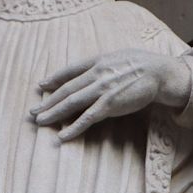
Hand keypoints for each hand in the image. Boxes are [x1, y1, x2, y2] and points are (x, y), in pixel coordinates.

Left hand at [31, 49, 191, 140]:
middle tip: (32, 111)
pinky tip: (62, 135)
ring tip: (39, 121)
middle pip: (66, 89)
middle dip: (47, 101)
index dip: (54, 78)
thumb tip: (94, 70)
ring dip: (53, 113)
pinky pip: (87, 118)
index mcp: (97, 61)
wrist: (160, 72)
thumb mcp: (119, 57)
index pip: (70, 70)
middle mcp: (96, 74)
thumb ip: (104, 64)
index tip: (41, 85)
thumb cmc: (143, 65)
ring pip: (71, 103)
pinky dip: (73, 127)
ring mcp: (102, 90)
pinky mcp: (110, 105)